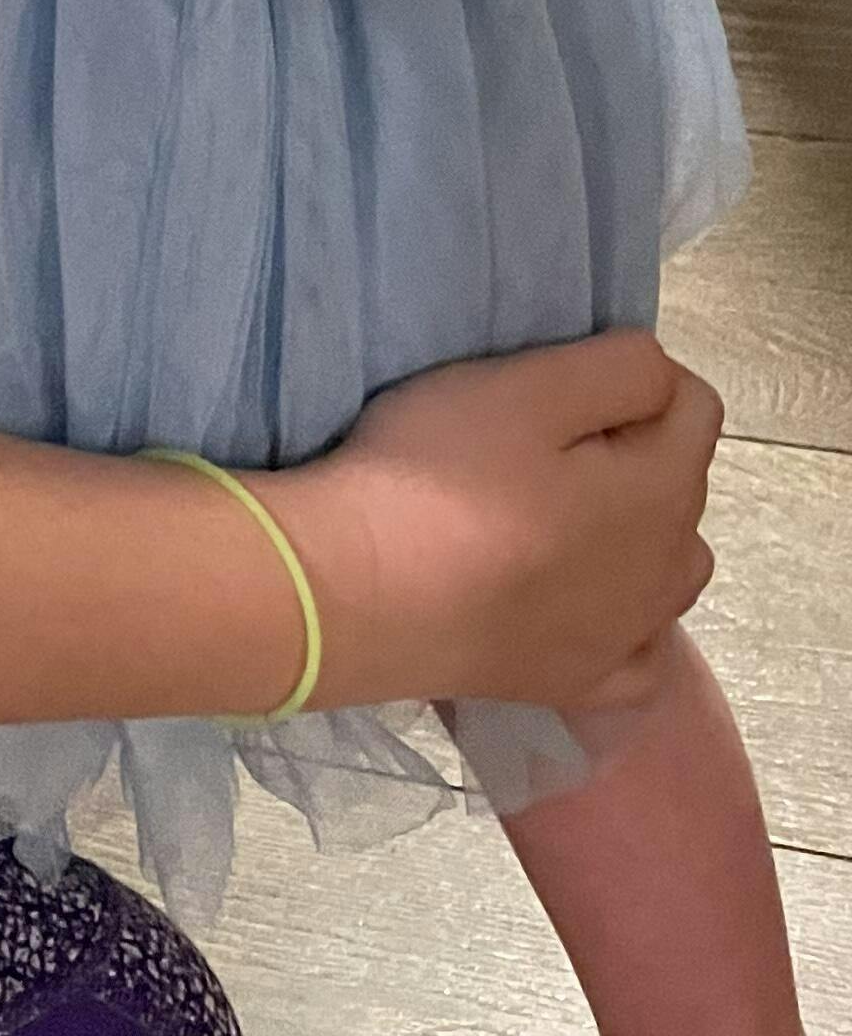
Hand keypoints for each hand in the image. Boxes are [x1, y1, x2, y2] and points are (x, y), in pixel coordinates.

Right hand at [279, 330, 718, 715]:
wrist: (359, 593)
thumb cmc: (437, 477)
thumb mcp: (524, 386)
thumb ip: (618, 370)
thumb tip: (661, 377)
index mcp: (663, 492)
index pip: (696, 405)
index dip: (634, 377)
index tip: (558, 382)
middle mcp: (667, 572)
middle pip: (680, 482)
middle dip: (632, 447)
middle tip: (534, 438)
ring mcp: (627, 639)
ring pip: (668, 564)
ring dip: (634, 528)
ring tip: (550, 509)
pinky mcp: (579, 685)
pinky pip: (635, 648)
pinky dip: (622, 619)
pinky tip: (572, 598)